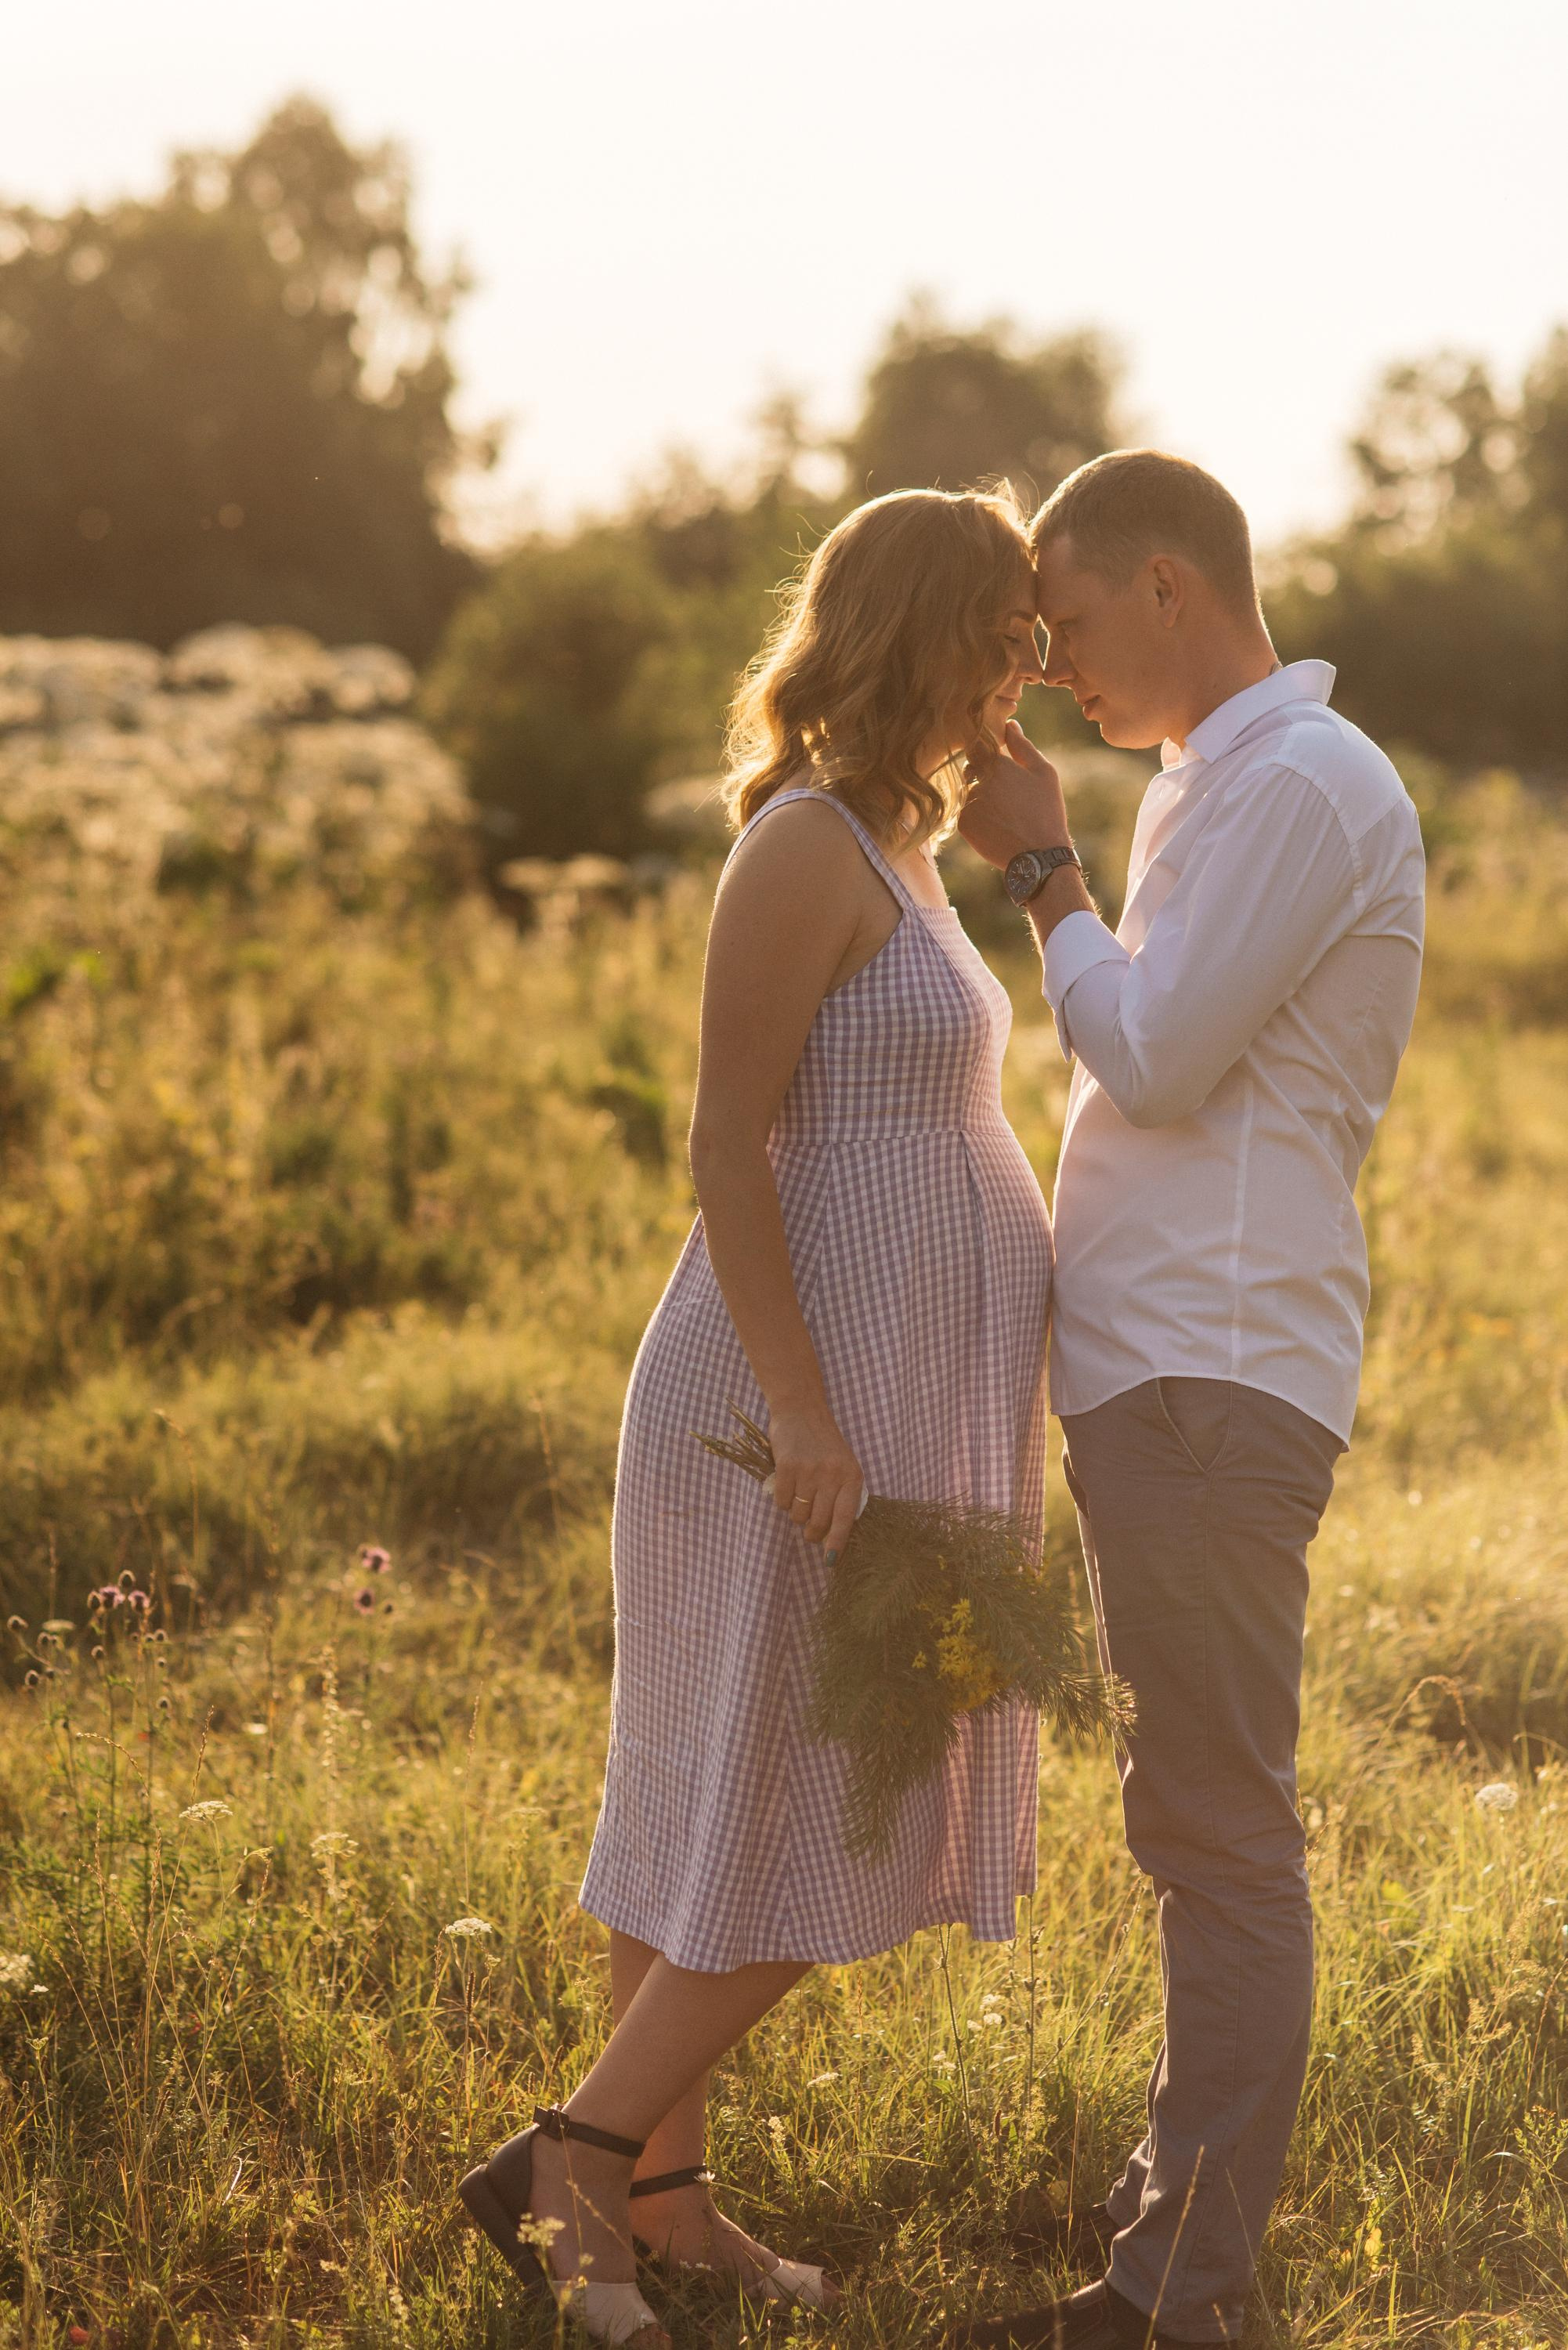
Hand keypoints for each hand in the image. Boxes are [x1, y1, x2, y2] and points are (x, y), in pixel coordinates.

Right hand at [765, 1402, 863, 1560]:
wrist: (801, 1410)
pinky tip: (787, 1483)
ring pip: (798, 1515)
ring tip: (799, 1494)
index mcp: (852, 1477)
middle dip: (812, 1532)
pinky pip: (782, 1502)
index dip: (837, 1542)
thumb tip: (829, 1537)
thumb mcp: (843, 1466)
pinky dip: (782, 1499)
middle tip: (809, 1529)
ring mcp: (809, 1471)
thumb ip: (841, 1497)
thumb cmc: (823, 1443)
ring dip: (796, 1512)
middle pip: (819, 1522)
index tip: (830, 1560)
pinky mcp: (787, 1467)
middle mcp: (832, 1475)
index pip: (845, 1519)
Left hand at [957, 720, 1069, 869]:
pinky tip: (998, 826)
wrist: (1038, 855)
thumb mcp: (1043, 773)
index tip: (996, 764)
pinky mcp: (962, 823)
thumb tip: (1010, 724)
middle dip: (983, 777)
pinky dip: (978, 817)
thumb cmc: (1046, 810)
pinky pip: (965, 813)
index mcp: (995, 762)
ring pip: (967, 792)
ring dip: (980, 798)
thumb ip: (1022, 746)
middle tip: (1007, 795)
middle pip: (970, 770)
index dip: (984, 753)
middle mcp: (976, 779)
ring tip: (1005, 813)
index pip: (975, 746)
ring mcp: (967, 802)